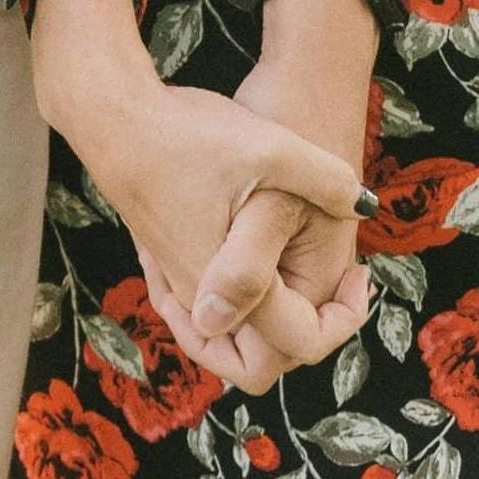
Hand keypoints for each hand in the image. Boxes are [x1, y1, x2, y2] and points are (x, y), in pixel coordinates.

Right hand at [67, 74, 371, 392]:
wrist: (113, 115)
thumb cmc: (187, 136)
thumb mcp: (270, 149)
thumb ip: (325, 180)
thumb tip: (365, 205)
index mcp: (230, 289)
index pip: (296, 346)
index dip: (342, 320)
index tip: (358, 272)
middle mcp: (199, 300)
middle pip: (256, 363)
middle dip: (302, 334)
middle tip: (330, 284)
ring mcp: (175, 282)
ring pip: (226, 342)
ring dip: (268, 323)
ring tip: (298, 271)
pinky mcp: (162, 259)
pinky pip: (203, 312)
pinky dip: (237, 303)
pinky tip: (257, 255)